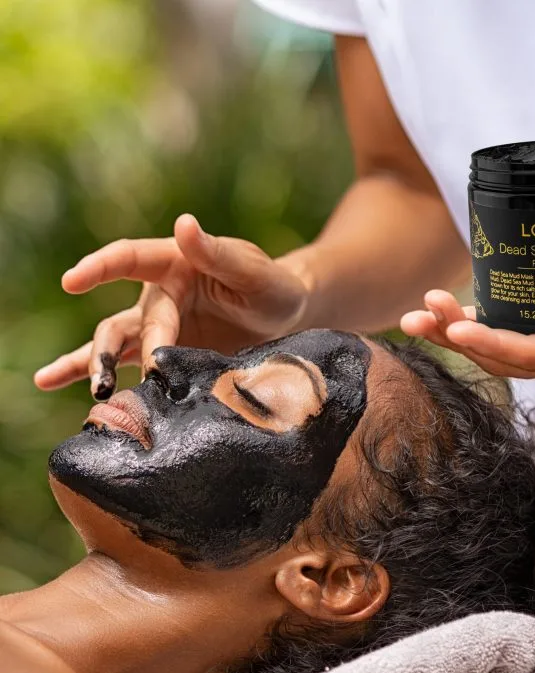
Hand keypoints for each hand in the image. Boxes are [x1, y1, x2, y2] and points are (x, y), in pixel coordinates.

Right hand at [34, 214, 308, 397]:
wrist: (285, 320)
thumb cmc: (272, 288)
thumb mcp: (254, 272)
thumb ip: (219, 255)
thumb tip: (183, 224)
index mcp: (176, 264)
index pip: (131, 259)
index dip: (101, 267)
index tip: (73, 280)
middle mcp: (160, 296)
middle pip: (126, 322)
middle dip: (113, 350)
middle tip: (107, 377)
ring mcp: (160, 328)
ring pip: (116, 344)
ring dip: (95, 365)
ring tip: (92, 390)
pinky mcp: (167, 355)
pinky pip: (128, 364)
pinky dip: (95, 373)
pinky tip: (52, 382)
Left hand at [401, 239, 534, 380]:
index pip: (529, 355)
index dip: (491, 345)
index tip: (457, 330)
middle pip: (499, 356)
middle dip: (456, 338)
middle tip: (418, 317)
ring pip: (490, 348)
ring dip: (450, 333)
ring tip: (416, 316)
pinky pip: (496, 332)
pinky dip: (466, 323)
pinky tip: (438, 312)